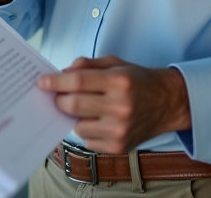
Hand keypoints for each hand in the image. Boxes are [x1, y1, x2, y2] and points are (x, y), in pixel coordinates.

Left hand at [37, 56, 191, 153]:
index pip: (78, 81)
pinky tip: (101, 122)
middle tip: (58, 97)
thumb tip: (62, 74)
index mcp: (119, 81)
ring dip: (76, 117)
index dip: (56, 82)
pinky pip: (88, 141)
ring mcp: (120, 130)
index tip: (42, 82)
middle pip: (73, 105)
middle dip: (59, 100)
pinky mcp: (119, 147)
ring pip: (78, 126)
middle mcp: (120, 106)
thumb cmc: (138, 81)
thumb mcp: (116, 63)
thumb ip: (87, 65)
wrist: (168, 103)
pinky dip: (88, 131)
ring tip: (90, 109)